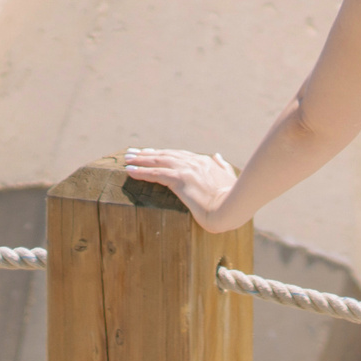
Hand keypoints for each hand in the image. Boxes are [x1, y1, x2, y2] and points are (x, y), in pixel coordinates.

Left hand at [121, 150, 241, 228]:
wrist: (232, 207)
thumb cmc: (233, 197)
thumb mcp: (229, 177)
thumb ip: (222, 166)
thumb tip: (218, 156)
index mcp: (204, 161)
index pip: (178, 155)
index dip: (162, 154)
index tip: (150, 153)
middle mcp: (193, 162)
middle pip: (164, 155)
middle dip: (146, 154)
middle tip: (131, 153)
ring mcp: (186, 169)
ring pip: (157, 161)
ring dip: (140, 160)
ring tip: (127, 159)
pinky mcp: (180, 179)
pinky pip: (156, 174)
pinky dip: (141, 172)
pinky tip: (130, 171)